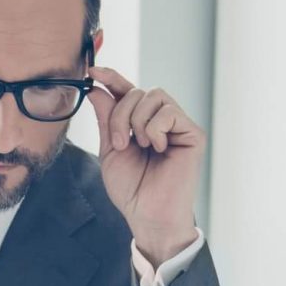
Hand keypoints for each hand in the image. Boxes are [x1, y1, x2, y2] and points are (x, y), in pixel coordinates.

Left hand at [88, 67, 204, 264]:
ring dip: (136, 122)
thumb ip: (106, 119)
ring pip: (153, 96)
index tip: (92, 71)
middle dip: (120, 115)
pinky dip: (156, 129)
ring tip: (139, 148)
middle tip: (119, 144)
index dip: (111, 78)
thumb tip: (97, 89)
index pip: (127, 91)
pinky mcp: (192, 133)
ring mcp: (178, 125)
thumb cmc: (131, 189)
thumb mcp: (110, 150)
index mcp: (140, 123)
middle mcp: (160, 120)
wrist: (147, 214)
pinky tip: (158, 149)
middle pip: (137, 92)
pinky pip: (169, 112)